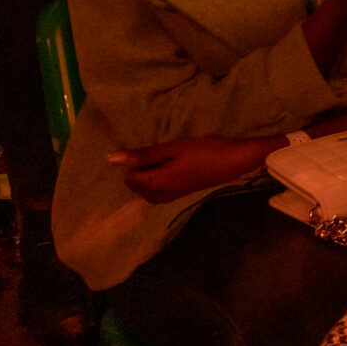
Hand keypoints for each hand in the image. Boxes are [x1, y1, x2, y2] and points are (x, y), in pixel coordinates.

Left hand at [109, 134, 273, 202]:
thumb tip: (112, 159)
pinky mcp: (179, 195)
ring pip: (145, 191)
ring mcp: (170, 197)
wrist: (234, 161)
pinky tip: (168, 168)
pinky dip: (156, 181)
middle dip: (138, 171)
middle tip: (157, 153)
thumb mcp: (174, 148)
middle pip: (135, 187)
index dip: (133, 162)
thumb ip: (144, 155)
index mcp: (156, 183)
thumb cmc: (204, 151)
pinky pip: (156, 192)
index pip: (129, 177)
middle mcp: (160, 195)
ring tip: (161, 159)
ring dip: (147, 177)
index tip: (150, 149)